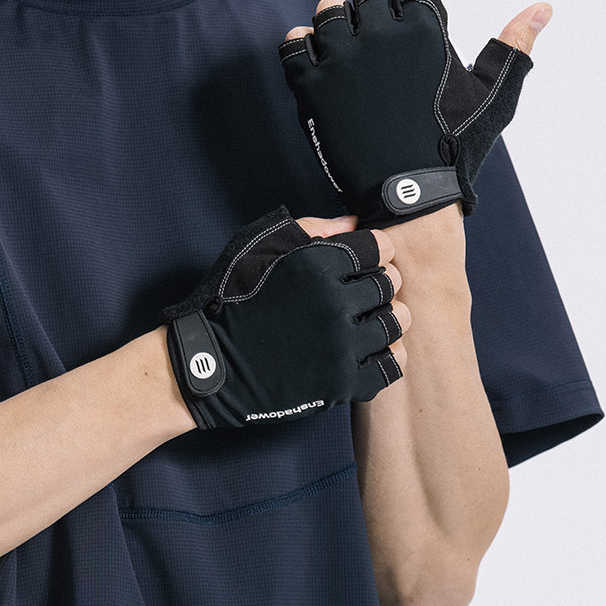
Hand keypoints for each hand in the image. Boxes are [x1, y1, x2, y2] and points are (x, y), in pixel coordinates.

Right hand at [157, 209, 408, 427]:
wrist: (211, 364)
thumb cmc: (230, 302)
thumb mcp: (259, 248)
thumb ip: (312, 229)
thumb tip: (355, 222)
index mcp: (318, 264)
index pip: (380, 248)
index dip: (376, 251)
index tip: (367, 261)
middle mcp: (334, 303)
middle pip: (390, 285)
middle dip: (380, 285)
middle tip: (365, 293)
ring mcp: (340, 346)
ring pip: (394, 324)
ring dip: (386, 319)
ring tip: (368, 322)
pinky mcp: (341, 383)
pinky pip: (389, 367)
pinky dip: (388, 358)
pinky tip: (371, 352)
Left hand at [279, 0, 551, 226]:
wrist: (405, 197)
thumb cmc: (451, 149)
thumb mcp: (492, 98)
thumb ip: (515, 46)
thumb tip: (544, 5)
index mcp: (426, 28)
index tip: (406, 13)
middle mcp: (382, 34)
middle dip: (372, 13)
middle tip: (378, 47)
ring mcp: (343, 59)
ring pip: (329, 13)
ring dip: (336, 26)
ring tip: (348, 55)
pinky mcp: (312, 85)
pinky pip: (295, 45)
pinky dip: (303, 49)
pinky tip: (319, 66)